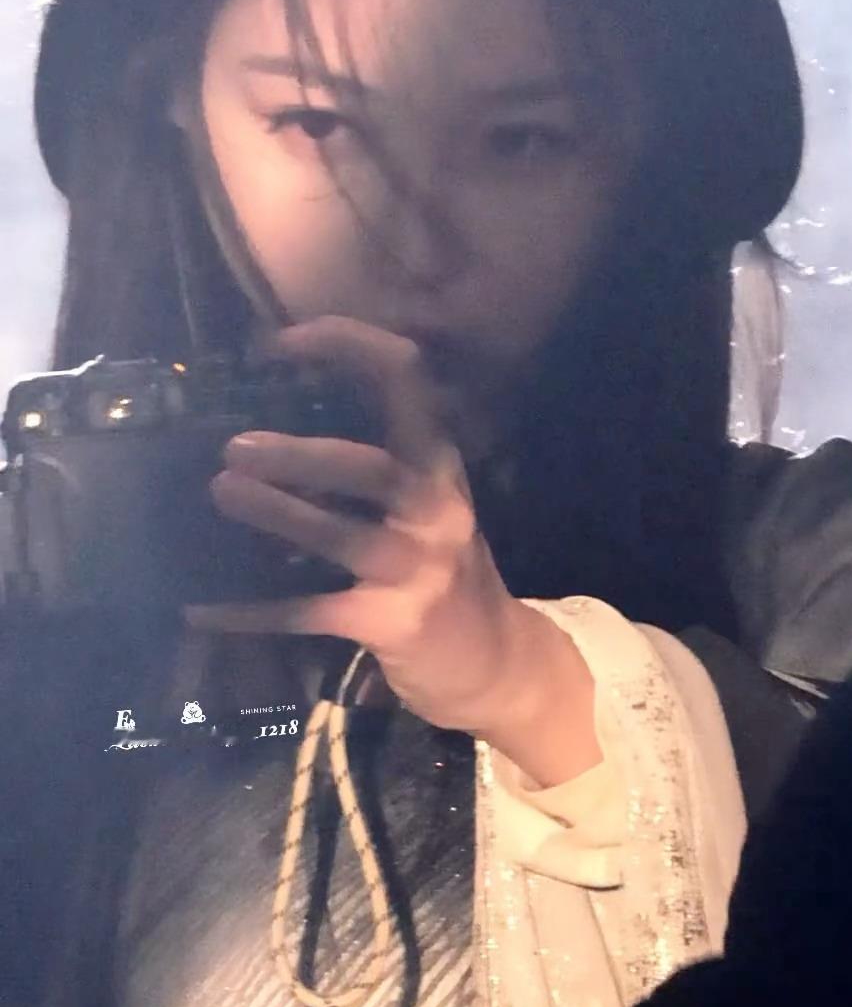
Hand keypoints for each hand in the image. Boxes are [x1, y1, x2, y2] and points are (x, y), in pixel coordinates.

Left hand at [189, 317, 597, 782]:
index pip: (405, 379)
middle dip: (298, 454)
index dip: (345, 346)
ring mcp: (418, 569)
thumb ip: (375, 474)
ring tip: (220, 493)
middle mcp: (436, 509)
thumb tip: (272, 443)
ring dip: (276, 513)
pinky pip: (308, 612)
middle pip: (370, 466)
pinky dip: (249, 612)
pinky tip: (200, 609)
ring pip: (341, 535)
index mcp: (440, 466)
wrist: (497, 664)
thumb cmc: (446, 575)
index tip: (279, 342)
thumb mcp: (430, 509)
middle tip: (233, 449)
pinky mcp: (391, 624)